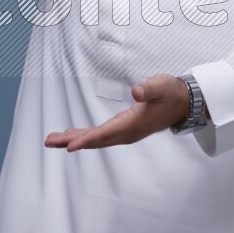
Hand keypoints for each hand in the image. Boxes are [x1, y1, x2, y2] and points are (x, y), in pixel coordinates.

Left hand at [44, 73, 190, 151]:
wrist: (183, 103)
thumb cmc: (171, 92)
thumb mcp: (161, 85)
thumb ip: (148, 89)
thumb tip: (136, 91)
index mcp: (133, 124)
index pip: (106, 133)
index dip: (87, 139)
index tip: (69, 146)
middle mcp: (127, 132)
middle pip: (96, 140)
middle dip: (72, 141)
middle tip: (50, 141)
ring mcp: (125, 132)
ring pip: (96, 139)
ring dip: (75, 139)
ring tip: (53, 139)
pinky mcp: (124, 129)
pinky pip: (101, 135)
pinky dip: (85, 136)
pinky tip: (73, 134)